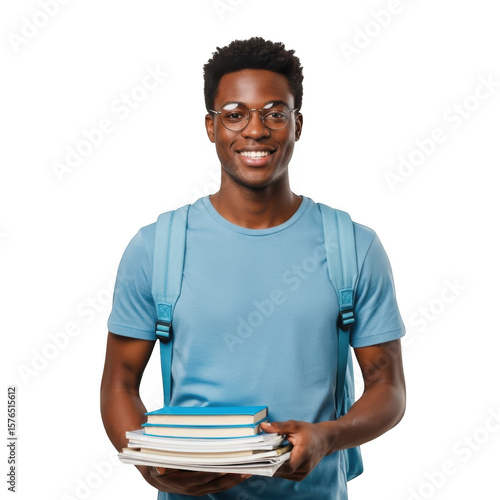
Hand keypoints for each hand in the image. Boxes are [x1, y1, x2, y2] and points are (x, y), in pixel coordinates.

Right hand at [136, 464, 250, 495]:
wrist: (154, 475)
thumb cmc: (156, 463)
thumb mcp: (153, 462)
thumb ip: (157, 465)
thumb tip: (159, 468)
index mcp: (181, 481)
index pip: (201, 477)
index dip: (214, 473)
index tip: (227, 468)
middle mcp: (192, 488)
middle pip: (215, 484)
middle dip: (232, 477)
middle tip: (246, 469)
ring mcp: (198, 488)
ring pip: (220, 486)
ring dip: (235, 479)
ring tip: (249, 470)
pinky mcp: (202, 487)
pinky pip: (219, 485)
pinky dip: (230, 479)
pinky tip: (241, 472)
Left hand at [261, 420, 330, 481]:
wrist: (324, 440)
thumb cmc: (309, 431)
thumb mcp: (294, 425)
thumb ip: (278, 427)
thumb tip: (263, 426)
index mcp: (304, 453)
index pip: (286, 466)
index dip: (272, 465)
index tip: (259, 460)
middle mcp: (304, 466)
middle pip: (282, 471)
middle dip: (268, 466)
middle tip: (255, 460)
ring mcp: (303, 473)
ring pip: (283, 474)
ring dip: (273, 468)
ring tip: (261, 459)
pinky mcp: (300, 475)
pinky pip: (286, 474)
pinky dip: (278, 469)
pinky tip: (271, 461)